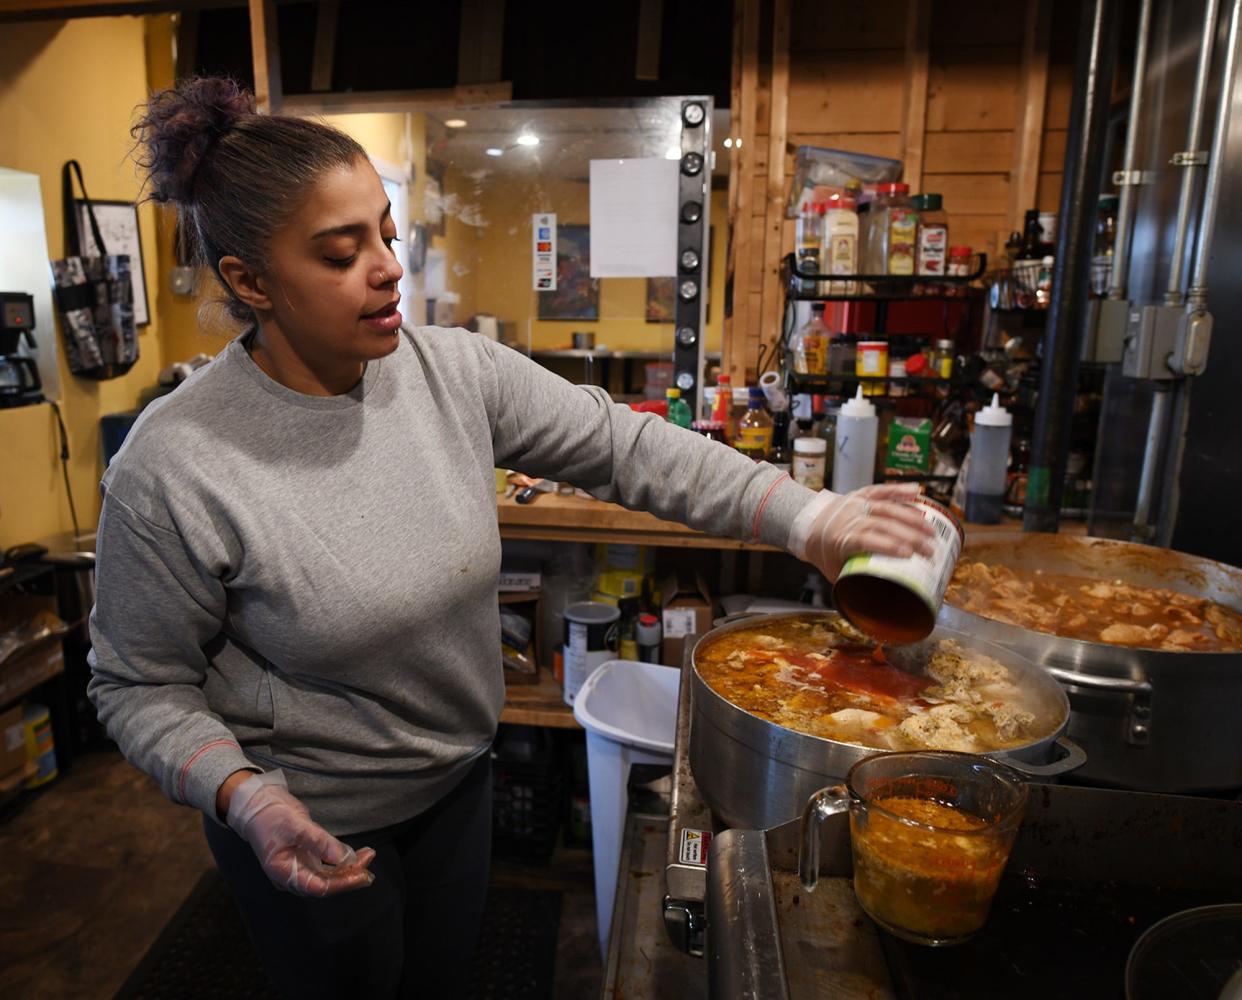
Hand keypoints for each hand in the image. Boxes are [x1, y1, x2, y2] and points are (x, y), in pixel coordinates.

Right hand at [225, 771, 375, 896]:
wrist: (257, 804)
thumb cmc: (271, 815)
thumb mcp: (296, 826)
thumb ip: (320, 843)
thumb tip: (344, 858)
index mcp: (284, 873)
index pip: (318, 887)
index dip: (342, 883)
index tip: (362, 874)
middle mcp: (292, 875)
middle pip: (325, 883)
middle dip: (349, 874)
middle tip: (369, 859)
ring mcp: (299, 867)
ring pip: (327, 874)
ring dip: (348, 867)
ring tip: (367, 855)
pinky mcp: (304, 857)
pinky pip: (326, 865)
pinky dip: (340, 860)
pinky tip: (355, 854)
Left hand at [797, 483, 936, 580]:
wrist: (808, 524)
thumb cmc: (825, 553)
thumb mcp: (835, 572)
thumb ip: (853, 585)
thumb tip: (877, 609)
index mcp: (842, 539)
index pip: (866, 540)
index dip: (887, 545)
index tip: (908, 554)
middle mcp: (850, 518)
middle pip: (883, 524)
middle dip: (909, 536)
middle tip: (930, 550)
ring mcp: (857, 504)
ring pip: (887, 507)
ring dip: (912, 517)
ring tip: (932, 531)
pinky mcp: (862, 494)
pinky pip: (882, 491)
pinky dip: (900, 491)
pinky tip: (918, 492)